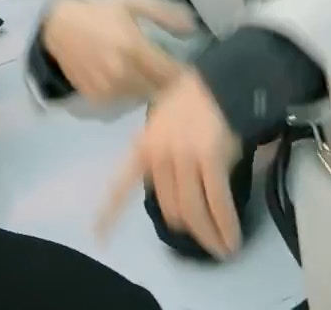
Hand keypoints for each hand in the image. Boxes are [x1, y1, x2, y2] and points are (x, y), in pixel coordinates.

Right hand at [40, 0, 199, 103]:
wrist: (59, 26)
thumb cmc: (100, 12)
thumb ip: (164, 14)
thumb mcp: (133, 4)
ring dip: (147, 89)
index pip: (171, 74)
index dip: (181, 72)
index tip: (183, 66)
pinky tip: (124, 79)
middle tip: (164, 72)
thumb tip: (193, 27)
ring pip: (141, 98)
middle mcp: (123, 72)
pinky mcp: (96, 97)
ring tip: (144, 75)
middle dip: (165, 82)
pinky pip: (122, 102)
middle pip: (158, 90)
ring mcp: (108, 87)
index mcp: (135, 48)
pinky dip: (127, 94)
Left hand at [96, 70, 245, 258]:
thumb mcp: (163, 130)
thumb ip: (163, 161)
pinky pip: (217, 202)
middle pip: (170, 209)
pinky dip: (225, 225)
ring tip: (222, 249)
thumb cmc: (192, 103)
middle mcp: (158, 157)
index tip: (99, 238)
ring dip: (208, 235)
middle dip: (190, 230)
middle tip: (206, 241)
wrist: (219, 82)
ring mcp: (183, 158)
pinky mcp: (209, 160)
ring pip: (192, 211)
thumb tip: (179, 196)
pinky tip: (231, 238)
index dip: (110, 215)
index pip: (121, 186)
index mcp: (143, 149)